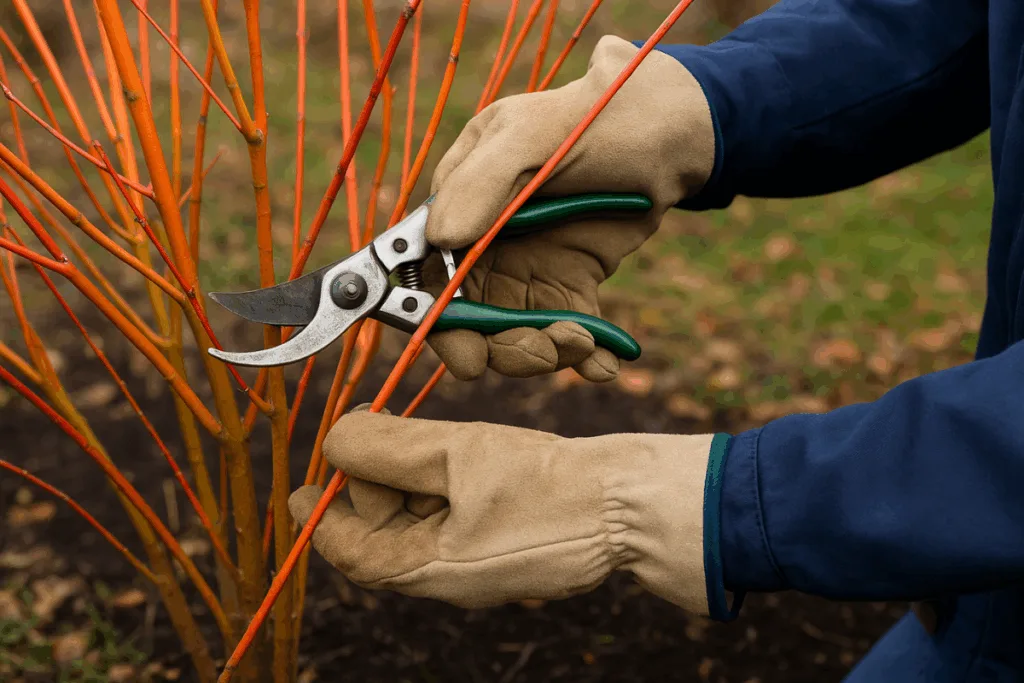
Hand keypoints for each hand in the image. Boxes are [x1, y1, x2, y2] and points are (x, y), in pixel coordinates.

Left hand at [288, 410, 714, 611]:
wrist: (628, 504)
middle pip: (383, 532)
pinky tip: (458, 453)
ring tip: (424, 436)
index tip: (301, 489)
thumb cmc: (548, 485)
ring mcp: (479, 561)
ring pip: (419, 519)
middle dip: (372, 482)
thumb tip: (335, 438)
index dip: (321, 518)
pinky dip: (441, 483)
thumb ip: (389, 446)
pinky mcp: (503, 543)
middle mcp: (450, 574)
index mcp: (431, 569)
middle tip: (378, 427)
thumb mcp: (458, 455)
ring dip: (409, 476)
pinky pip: (453, 516)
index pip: (353, 552)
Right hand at [423, 35, 713, 381]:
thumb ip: (480, 183)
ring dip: (546, 351)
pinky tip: (604, 364)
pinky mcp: (569, 284)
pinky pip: (565, 330)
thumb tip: (438, 238)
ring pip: (516, 334)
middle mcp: (483, 243)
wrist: (669, 133)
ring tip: (584, 343)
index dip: (439, 322)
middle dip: (503, 347)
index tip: (467, 358)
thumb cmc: (596, 118)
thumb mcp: (532, 137)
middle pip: (470, 319)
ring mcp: (526, 267)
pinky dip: (584, 357)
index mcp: (459, 201)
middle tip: (545, 349)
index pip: (427, 273)